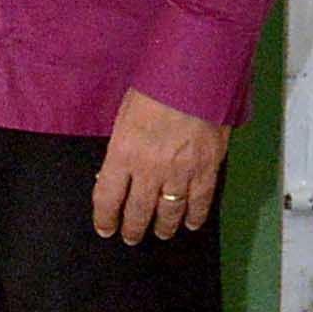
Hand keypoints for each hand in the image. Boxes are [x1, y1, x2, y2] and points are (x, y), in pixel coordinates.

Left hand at [93, 91, 225, 246]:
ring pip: (169, 212)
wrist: (196, 74)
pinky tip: (190, 223)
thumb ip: (122, 149)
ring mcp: (181, 171)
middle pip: (138, 211)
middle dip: (133, 228)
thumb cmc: (155, 86)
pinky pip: (200, 202)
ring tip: (160, 233)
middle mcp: (150, 169)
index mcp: (123, 152)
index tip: (105, 229)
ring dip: (163, 227)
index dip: (105, 219)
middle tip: (131, 237)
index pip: (108, 198)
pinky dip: (195, 216)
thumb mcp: (125, 116)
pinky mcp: (207, 168)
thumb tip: (117, 174)